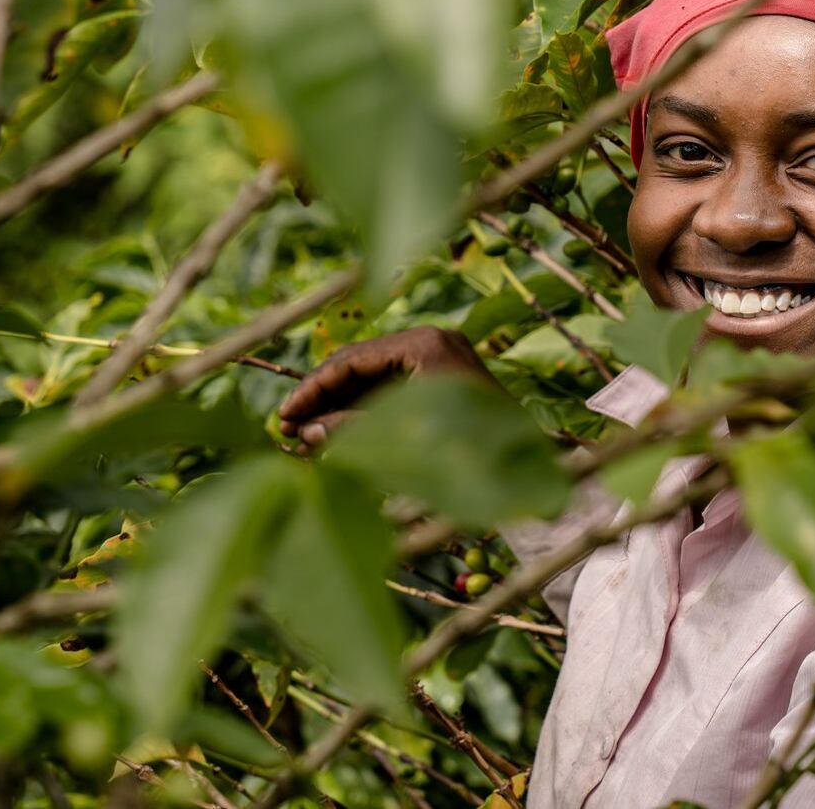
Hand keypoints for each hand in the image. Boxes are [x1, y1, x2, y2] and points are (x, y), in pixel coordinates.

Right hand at [276, 326, 492, 451]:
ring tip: (305, 443)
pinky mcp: (443, 385)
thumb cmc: (473, 452)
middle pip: (360, 367)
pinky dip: (364, 417)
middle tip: (287, 432)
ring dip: (339, 412)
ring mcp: (440, 362)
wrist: (531, 471)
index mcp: (425, 344)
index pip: (352, 360)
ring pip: (374, 383)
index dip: (312, 390)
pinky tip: (336, 441)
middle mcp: (432, 344)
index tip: (283, 418)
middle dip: (323, 401)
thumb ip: (353, 432)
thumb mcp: (403, 439)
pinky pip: (393, 395)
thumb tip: (306, 434)